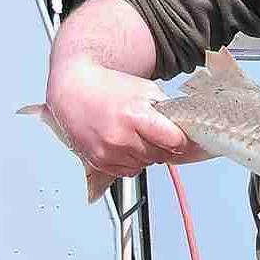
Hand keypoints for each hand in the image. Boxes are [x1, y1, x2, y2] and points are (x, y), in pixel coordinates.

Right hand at [46, 56, 207, 176]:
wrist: (74, 91)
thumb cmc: (109, 88)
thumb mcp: (146, 90)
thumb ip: (166, 110)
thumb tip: (185, 128)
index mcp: (136, 115)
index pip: (173, 141)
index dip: (182, 141)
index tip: (185, 140)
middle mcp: (121, 136)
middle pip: (160, 155)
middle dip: (164, 147)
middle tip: (159, 135)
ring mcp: (108, 151)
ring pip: (145, 165)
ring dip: (148, 155)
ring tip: (139, 137)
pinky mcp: (98, 161)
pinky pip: (127, 172)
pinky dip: (132, 162)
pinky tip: (127, 145)